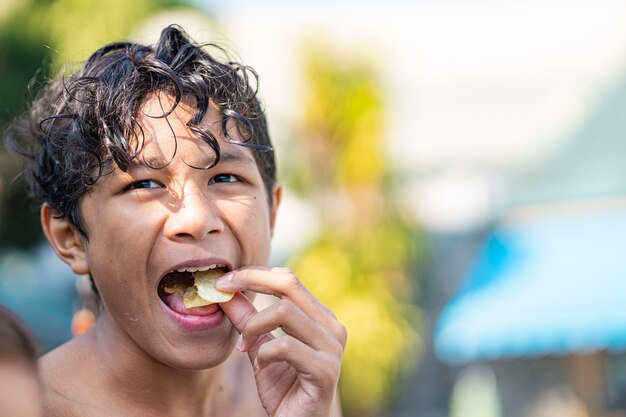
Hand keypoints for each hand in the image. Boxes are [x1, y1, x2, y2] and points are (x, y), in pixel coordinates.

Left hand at [216, 267, 346, 416]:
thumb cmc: (283, 390)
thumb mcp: (259, 348)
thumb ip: (247, 319)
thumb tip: (225, 291)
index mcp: (321, 317)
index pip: (288, 279)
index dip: (254, 273)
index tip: (224, 281)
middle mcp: (332, 327)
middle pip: (289, 284)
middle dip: (250, 282)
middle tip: (223, 292)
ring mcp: (332, 348)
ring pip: (284, 311)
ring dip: (254, 326)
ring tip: (244, 346)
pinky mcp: (326, 371)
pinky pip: (285, 346)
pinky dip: (263, 353)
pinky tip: (260, 364)